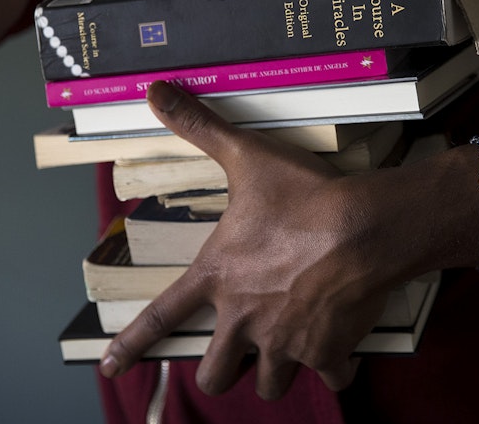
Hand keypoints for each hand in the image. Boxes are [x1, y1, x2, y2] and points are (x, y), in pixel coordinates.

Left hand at [99, 82, 417, 399]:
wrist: (366, 227)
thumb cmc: (305, 197)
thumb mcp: (246, 156)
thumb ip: (200, 127)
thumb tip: (157, 93)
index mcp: (218, 278)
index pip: (161, 318)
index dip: (132, 345)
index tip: (113, 368)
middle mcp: (244, 319)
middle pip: (216, 375)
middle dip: (221, 371)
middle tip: (234, 356)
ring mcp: (286, 342)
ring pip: (269, 386)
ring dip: (274, 372)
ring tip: (287, 348)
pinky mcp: (327, 352)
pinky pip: (330, 376)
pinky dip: (334, 366)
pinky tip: (340, 345)